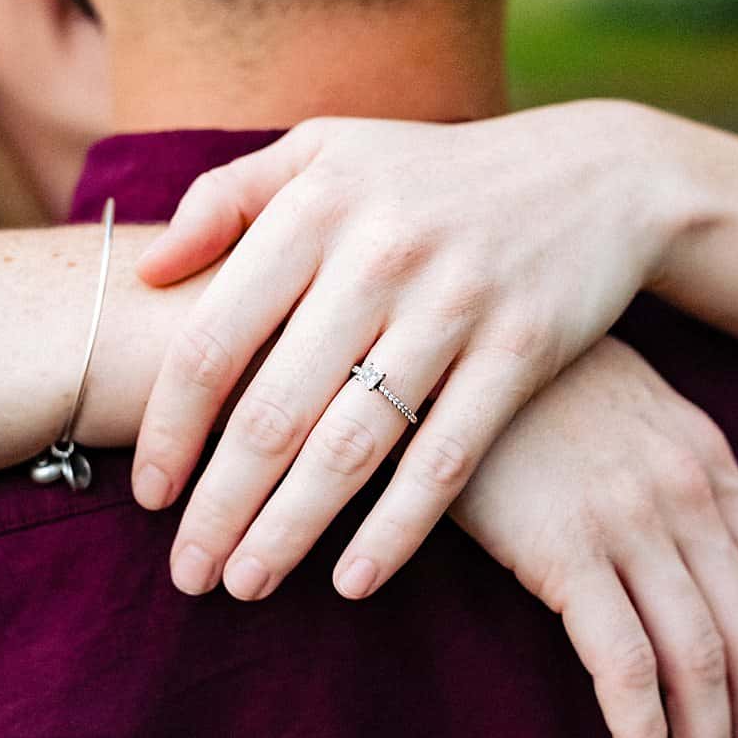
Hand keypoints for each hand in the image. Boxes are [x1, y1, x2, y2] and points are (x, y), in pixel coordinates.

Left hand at [131, 109, 675, 601]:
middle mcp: (377, 255)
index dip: (171, 425)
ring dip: (290, 530)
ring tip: (244, 586)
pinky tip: (352, 582)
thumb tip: (146, 272)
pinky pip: (445, 458)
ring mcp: (453, 305)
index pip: (215, 337)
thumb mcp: (322, 151)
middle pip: (274, 409)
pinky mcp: (521, 351)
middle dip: (220, 505)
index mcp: (314, 206)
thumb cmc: (424, 172)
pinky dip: (397, 529)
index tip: (146, 492)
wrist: (591, 175)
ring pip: (352, 446)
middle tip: (186, 573)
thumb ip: (227, 198)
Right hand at [450, 337, 737, 737]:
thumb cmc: (524, 371)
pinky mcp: (563, 550)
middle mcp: (682, 490)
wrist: (437, 334)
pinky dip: (644, 737)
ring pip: (700, 664)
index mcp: (702, 455)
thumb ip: (699, 458)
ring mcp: (627, 520)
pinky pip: (625, 668)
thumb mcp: (634, 399)